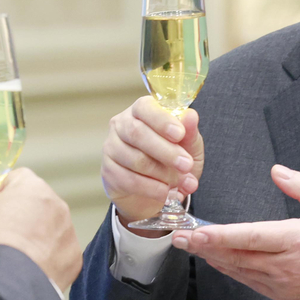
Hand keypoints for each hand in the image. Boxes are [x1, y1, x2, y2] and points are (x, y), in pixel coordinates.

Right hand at [0, 167, 81, 293]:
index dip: (3, 191)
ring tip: (15, 256)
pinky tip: (30, 269)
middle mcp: (56, 205)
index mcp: (31, 188)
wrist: (10, 284)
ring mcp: (68, 231)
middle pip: (37, 203)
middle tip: (1, 234)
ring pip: (51, 227)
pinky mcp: (74, 258)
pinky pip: (59, 252)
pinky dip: (48, 258)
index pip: (18, 177)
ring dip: (37, 236)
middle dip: (22, 214)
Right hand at [101, 96, 204, 232]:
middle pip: (137, 133)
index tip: (180, 134)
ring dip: (161, 173)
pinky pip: (128, 180)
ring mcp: (111, 148)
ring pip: (134, 159)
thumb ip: (189, 132)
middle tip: (186, 165)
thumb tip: (190, 116)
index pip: (145, 107)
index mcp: (141, 111)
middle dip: (165, 151)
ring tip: (180, 183)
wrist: (158, 191)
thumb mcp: (188, 146)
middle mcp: (121, 125)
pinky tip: (164, 192)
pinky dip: (150, 188)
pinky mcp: (109, 171)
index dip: (162, 120)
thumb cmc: (172, 160)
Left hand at [170, 165, 299, 299]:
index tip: (196, 233)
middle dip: (204, 247)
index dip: (220, 236)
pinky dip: (230, 270)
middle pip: (235, 256)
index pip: (249, 237)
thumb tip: (276, 171)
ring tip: (190, 246)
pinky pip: (249, 282)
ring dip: (213, 258)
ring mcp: (282, 284)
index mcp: (297, 240)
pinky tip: (216, 260)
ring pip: (238, 270)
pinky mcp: (282, 295)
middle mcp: (285, 265)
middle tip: (178, 238)